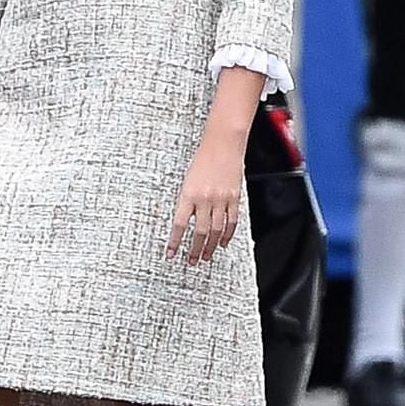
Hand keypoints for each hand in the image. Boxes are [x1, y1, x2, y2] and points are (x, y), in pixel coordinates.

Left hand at [167, 136, 244, 264]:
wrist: (223, 144)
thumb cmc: (203, 157)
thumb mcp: (187, 179)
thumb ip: (187, 200)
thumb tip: (184, 220)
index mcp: (189, 193)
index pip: (179, 224)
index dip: (174, 241)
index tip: (171, 253)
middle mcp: (205, 199)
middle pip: (199, 232)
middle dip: (194, 250)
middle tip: (191, 261)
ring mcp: (221, 200)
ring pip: (215, 230)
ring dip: (209, 246)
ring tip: (205, 256)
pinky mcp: (234, 198)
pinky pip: (231, 222)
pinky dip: (227, 235)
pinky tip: (222, 242)